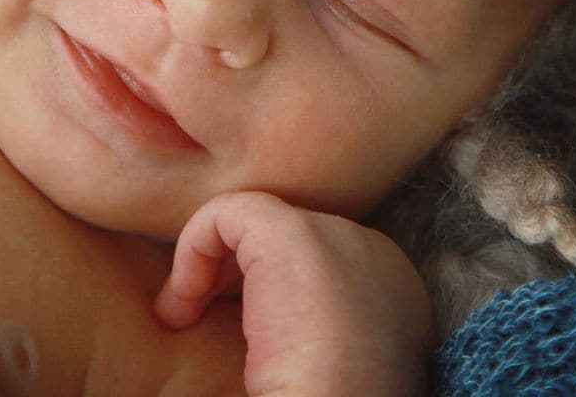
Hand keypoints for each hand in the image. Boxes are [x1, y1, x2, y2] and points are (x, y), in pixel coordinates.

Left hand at [154, 191, 431, 396]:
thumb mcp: (328, 361)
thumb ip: (307, 327)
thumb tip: (263, 325)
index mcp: (393, 291)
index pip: (320, 264)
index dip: (264, 292)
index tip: (232, 337)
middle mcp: (376, 255)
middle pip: (288, 238)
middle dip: (235, 274)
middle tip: (199, 322)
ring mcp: (339, 236)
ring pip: (258, 221)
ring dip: (209, 265)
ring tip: (183, 318)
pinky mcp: (292, 233)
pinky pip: (228, 212)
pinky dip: (193, 248)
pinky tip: (181, 304)